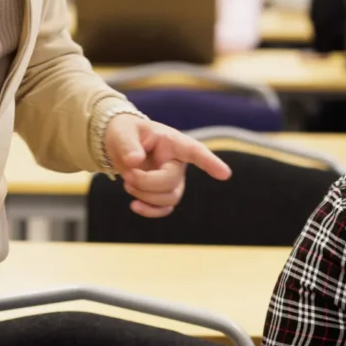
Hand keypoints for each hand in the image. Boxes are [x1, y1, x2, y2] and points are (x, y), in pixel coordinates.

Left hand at [104, 114, 231, 218]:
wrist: (121, 144)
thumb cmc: (125, 133)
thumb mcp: (122, 133)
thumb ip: (128, 145)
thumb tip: (134, 161)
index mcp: (173, 142)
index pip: (195, 152)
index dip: (210, 163)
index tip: (225, 174)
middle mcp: (178, 161)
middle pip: (172, 181)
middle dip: (146, 183)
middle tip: (127, 174)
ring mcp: (174, 179)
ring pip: (170, 198)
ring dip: (144, 196)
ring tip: (127, 182)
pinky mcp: (165, 192)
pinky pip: (165, 209)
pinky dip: (149, 211)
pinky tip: (134, 205)